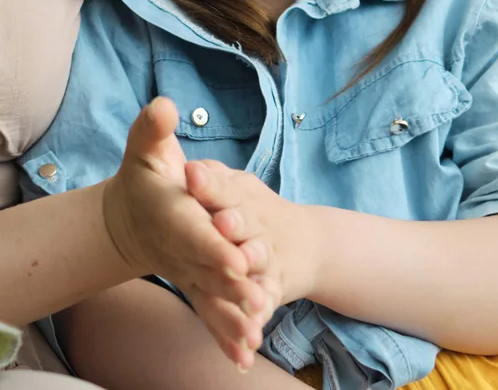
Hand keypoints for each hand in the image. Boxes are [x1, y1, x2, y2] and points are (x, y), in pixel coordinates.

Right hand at [102, 98, 268, 360]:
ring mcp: (187, 272)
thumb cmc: (142, 175)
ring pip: (211, 299)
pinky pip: (209, 313)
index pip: (194, 232)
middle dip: (233, 289)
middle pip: (208, 271)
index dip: (214, 245)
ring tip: (254, 340)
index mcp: (172, 216)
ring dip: (231, 320)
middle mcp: (180, 250)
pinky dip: (225, 335)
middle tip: (259, 303)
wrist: (128, 218)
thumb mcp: (145, 147)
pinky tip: (245, 358)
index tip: (236, 259)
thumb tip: (163, 105)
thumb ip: (152, 128)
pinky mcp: (194, 287)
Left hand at [185, 160, 318, 307]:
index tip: (193, 175)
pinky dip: (259, 314)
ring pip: (258, 260)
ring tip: (242, 269)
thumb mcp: (236, 188)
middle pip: (245, 222)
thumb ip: (214, 177)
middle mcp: (258, 224)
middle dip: (235, 222)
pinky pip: (265, 300)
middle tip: (222, 222)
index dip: (210, 183)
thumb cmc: (252, 211)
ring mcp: (268, 256)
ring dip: (251, 265)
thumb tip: (192, 166)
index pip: (224, 187)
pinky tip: (251, 332)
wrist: (306, 244)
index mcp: (243, 196)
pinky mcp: (274, 287)